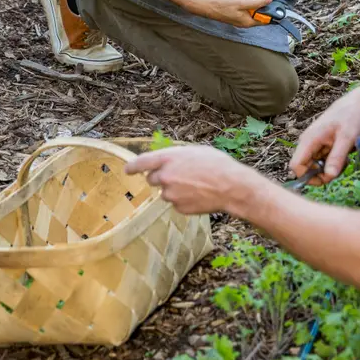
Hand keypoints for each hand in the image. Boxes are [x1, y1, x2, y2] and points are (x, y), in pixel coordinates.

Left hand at [124, 144, 255, 214]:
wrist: (231, 186)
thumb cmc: (217, 164)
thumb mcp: (196, 151)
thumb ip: (177, 155)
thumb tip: (168, 160)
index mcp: (168, 158)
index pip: (141, 162)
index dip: (132, 167)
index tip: (128, 170)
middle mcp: (166, 177)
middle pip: (151, 179)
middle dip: (160, 177)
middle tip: (178, 175)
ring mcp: (171, 194)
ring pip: (165, 192)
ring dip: (175, 188)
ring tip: (196, 184)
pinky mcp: (179, 208)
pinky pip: (176, 203)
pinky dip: (184, 199)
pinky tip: (199, 194)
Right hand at [195, 0, 279, 27]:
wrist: (203, 2)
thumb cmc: (220, 4)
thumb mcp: (241, 2)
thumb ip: (257, 1)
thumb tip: (269, 0)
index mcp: (247, 22)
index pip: (265, 19)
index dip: (273, 10)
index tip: (278, 1)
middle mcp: (244, 18)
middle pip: (261, 10)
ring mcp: (239, 12)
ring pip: (254, 3)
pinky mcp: (235, 5)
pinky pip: (246, 0)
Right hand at [289, 89, 359, 183]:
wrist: (355, 105)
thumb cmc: (350, 117)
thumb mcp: (347, 138)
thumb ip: (337, 157)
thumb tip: (328, 176)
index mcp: (309, 140)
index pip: (296, 165)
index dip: (308, 176)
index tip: (327, 177)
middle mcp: (307, 143)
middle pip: (305, 168)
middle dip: (322, 174)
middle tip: (340, 169)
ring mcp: (313, 144)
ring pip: (314, 166)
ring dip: (329, 169)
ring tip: (345, 160)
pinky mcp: (320, 146)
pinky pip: (321, 161)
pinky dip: (332, 163)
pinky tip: (343, 156)